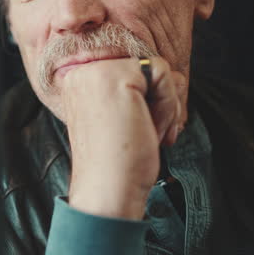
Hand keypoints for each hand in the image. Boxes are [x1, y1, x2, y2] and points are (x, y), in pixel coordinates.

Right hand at [60, 56, 186, 219]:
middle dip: (159, 102)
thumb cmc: (117, 161)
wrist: (107, 189)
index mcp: (77, 80)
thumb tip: (176, 77)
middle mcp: (81, 70)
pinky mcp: (117, 76)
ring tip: (148, 132)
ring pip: (157, 69)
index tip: (142, 130)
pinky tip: (151, 129)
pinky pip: (163, 74)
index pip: (130, 70)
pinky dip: (168, 104)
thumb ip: (137, 89)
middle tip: (149, 133)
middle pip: (145, 66)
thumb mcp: (124, 116)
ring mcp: (96, 70)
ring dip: (165, 105)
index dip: (147, 100)